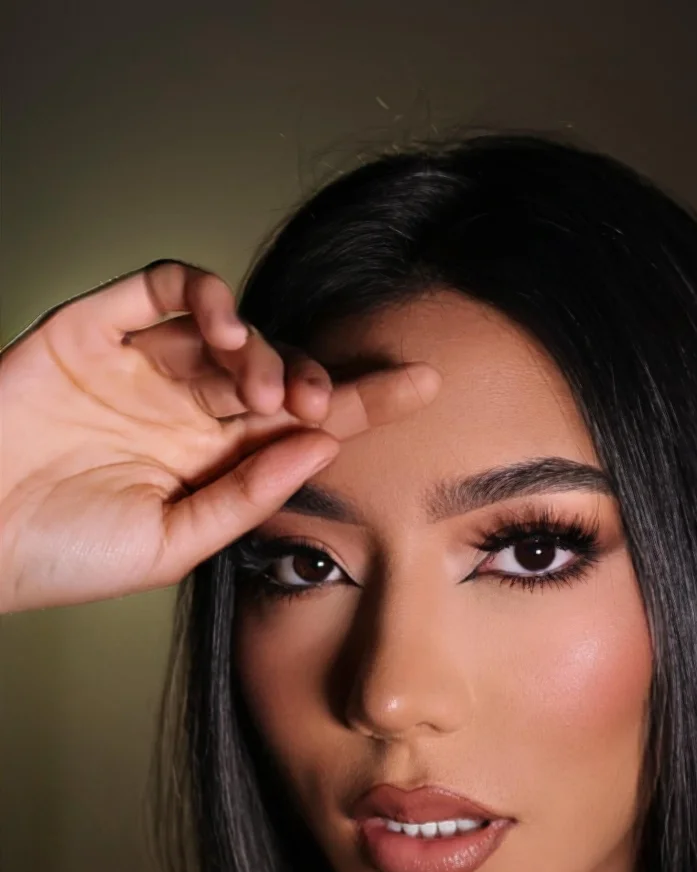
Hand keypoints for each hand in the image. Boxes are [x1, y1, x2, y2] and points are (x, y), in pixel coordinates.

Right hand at [0, 260, 440, 612]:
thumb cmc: (64, 555)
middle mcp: (184, 409)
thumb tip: (323, 444)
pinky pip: (160, 287)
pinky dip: (203, 293)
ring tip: (261, 387)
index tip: (427, 384)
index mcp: (210, 462)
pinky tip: (224, 327)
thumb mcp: (174, 543)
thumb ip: (248, 493)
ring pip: (227, 328)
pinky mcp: (93, 331)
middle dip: (312, 379)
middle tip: (315, 404)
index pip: (303, 422)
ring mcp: (140, 367)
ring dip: (260, 346)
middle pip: (277, 370)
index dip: (365, 400)